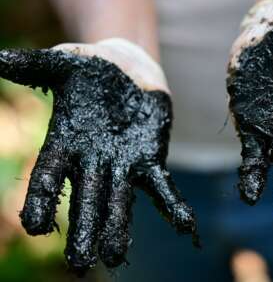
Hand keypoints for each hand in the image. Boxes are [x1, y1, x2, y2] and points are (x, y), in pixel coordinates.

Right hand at [0, 39, 197, 272]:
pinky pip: (161, 187)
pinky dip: (172, 206)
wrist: (128, 70)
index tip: (36, 226)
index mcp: (65, 144)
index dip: (42, 199)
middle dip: (84, 229)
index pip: (49, 176)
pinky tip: (184, 225)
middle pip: (85, 200)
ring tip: (116, 255)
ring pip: (119, 201)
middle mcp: (92, 162)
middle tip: (80, 264)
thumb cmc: (91, 69)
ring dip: (118, 228)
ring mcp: (122, 164)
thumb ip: (35, 66)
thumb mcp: (64, 63)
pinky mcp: (150, 160)